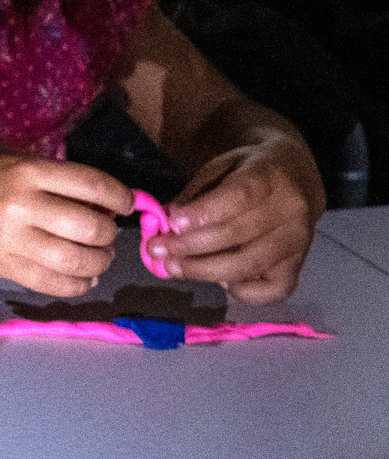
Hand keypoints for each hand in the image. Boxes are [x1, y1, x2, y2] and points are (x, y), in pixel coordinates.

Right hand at [0, 148, 130, 294]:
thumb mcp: (14, 157)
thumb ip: (55, 178)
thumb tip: (103, 205)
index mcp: (27, 171)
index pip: (93, 185)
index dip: (120, 197)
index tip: (125, 204)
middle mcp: (20, 205)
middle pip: (90, 228)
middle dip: (109, 234)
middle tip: (106, 233)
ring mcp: (9, 239)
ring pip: (75, 261)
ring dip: (99, 262)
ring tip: (97, 256)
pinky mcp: (0, 265)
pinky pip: (50, 284)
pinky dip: (77, 285)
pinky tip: (82, 277)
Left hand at [152, 134, 321, 304]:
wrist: (301, 179)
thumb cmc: (252, 172)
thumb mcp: (222, 167)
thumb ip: (196, 193)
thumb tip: (168, 222)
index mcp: (269, 177)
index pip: (237, 197)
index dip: (202, 214)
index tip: (171, 224)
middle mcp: (290, 212)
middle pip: (238, 235)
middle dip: (190, 247)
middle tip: (157, 251)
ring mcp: (298, 242)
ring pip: (249, 265)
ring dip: (205, 271)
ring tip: (173, 267)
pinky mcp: (299, 266)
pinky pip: (272, 290)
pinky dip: (243, 292)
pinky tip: (221, 281)